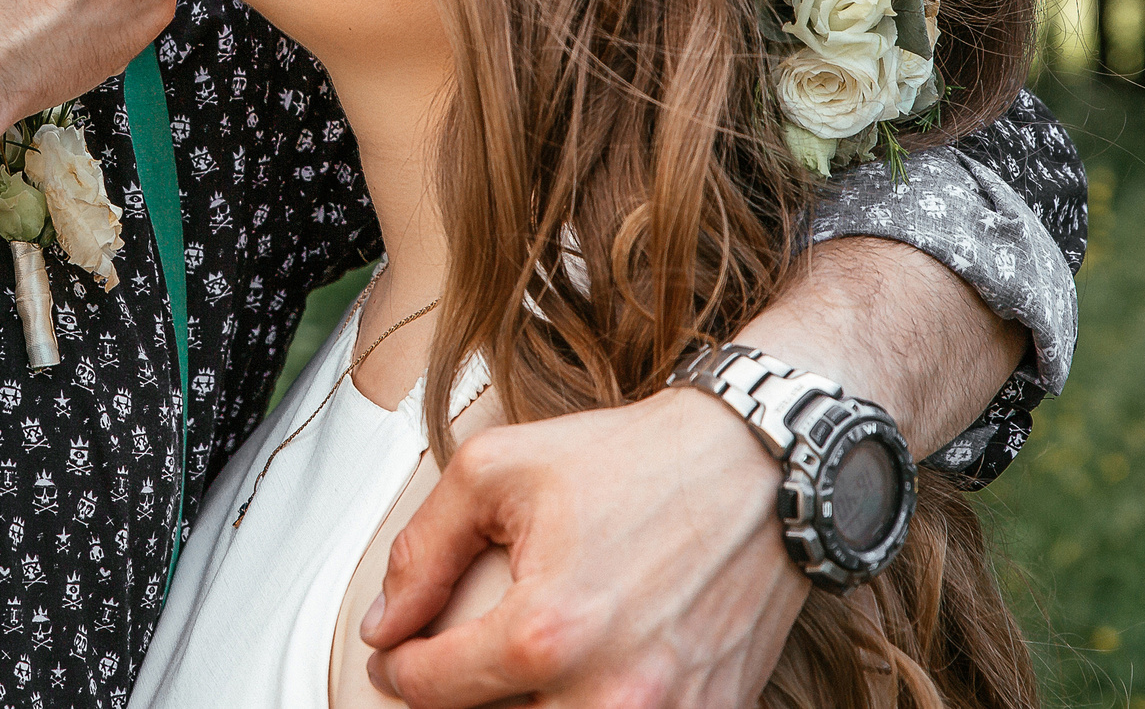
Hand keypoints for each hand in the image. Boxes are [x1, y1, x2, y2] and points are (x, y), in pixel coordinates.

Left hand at [363, 388, 805, 708]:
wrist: (760, 466)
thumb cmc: (635, 461)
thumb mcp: (499, 469)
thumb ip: (425, 550)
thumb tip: (384, 622)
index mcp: (546, 632)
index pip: (431, 689)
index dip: (399, 668)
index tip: (396, 654)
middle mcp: (608, 694)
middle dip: (462, 706)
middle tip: (459, 669)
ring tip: (520, 676)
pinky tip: (585, 678)